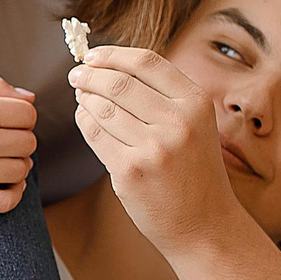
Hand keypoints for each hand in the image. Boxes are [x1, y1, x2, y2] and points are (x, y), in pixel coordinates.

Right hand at [0, 72, 40, 211]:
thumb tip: (31, 98)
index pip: (29, 115)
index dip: (20, 117)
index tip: (4, 121)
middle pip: (29, 143)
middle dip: (18, 140)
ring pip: (22, 170)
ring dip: (15, 165)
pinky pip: (9, 201)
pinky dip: (14, 193)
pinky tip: (4, 185)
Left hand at [71, 46, 245, 252]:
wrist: (204, 225)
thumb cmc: (193, 172)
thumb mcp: (195, 125)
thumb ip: (163, 96)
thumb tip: (109, 67)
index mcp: (196, 102)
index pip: (146, 62)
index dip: (113, 54)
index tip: (93, 55)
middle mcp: (178, 122)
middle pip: (118, 82)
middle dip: (90, 74)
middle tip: (77, 75)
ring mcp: (154, 148)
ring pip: (102, 108)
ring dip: (85, 98)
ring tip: (81, 97)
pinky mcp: (130, 172)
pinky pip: (95, 135)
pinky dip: (84, 122)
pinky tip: (84, 119)